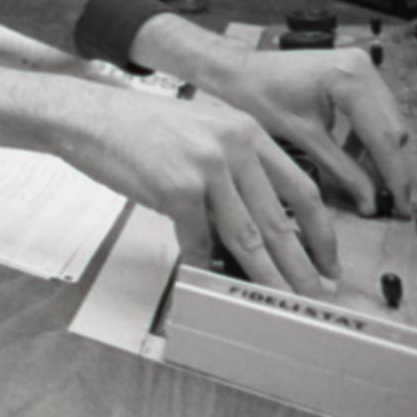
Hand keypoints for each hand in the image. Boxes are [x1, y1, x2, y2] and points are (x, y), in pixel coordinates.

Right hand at [60, 89, 333, 294]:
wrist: (87, 115)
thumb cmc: (137, 128)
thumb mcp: (199, 135)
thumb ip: (231, 171)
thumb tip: (254, 227)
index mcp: (246, 130)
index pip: (301, 188)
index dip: (321, 232)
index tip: (328, 262)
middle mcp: (234, 144)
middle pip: (280, 219)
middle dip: (301, 266)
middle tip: (317, 297)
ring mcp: (206, 165)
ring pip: (247, 235)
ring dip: (265, 276)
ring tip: (279, 302)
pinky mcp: (176, 187)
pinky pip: (197, 239)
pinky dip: (203, 264)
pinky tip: (208, 280)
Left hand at [204, 46, 413, 219]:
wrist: (235, 70)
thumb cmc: (256, 94)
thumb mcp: (301, 137)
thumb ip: (341, 169)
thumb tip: (371, 202)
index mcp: (350, 78)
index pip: (385, 137)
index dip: (395, 176)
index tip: (402, 207)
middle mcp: (363, 67)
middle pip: (392, 130)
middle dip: (389, 168)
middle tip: (388, 204)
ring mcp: (361, 68)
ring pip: (386, 124)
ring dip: (378, 155)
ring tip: (368, 186)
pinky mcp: (355, 74)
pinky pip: (373, 113)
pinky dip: (367, 138)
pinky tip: (352, 158)